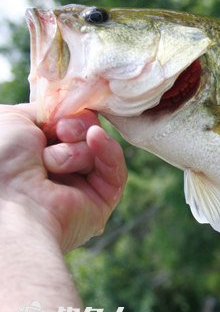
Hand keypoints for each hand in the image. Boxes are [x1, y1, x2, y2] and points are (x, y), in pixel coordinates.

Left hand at [0, 102, 126, 251]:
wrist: (9, 202)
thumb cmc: (0, 160)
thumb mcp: (11, 119)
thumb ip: (41, 110)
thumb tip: (65, 113)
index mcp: (32, 155)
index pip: (63, 125)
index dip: (64, 114)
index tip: (54, 115)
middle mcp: (56, 172)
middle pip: (85, 132)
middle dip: (73, 127)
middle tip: (58, 134)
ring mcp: (80, 187)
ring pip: (97, 148)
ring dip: (75, 148)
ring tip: (52, 163)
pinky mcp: (103, 200)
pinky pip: (115, 167)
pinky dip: (107, 150)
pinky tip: (95, 140)